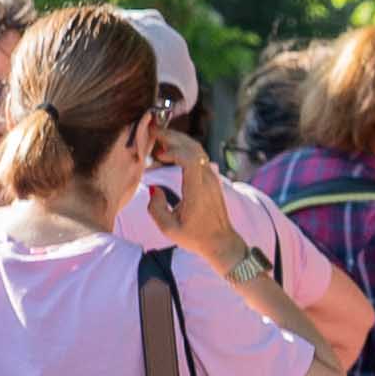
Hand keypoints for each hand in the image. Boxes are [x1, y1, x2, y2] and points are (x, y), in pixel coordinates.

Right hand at [144, 121, 243, 265]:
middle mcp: (208, 180)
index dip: (174, 151)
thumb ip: (156, 208)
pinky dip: (183, 149)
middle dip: (173, 137)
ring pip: (197, 149)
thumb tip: (154, 188)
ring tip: (159, 139)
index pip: (191, 160)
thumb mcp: (169, 229)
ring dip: (178, 140)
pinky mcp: (212, 178)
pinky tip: (169, 153)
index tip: (158, 155)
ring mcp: (212, 177)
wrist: (221, 242)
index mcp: (198, 191)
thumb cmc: (195, 237)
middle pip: (194, 148)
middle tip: (153, 132)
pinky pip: (198, 156)